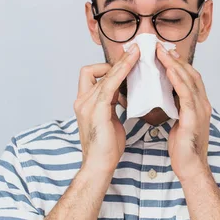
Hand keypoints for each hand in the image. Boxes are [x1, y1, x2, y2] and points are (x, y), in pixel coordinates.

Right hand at [74, 44, 139, 174]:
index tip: (126, 65)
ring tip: (137, 53)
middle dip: (115, 62)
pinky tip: (133, 63)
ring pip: (104, 74)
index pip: (91, 75)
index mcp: (84, 103)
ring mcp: (87, 104)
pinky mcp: (96, 109)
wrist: (99, 166)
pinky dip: (122, 71)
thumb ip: (112, 105)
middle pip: (95, 70)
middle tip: (135, 54)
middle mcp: (82, 100)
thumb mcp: (110, 119)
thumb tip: (123, 95)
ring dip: (121, 62)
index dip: (107, 68)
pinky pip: (110, 83)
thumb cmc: (106, 148)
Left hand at [156, 42, 211, 181]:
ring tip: (161, 52)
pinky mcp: (194, 117)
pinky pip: (186, 93)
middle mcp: (203, 103)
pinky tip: (169, 69)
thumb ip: (176, 108)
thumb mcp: (179, 123)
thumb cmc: (184, 149)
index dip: (178, 63)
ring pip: (189, 79)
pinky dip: (178, 79)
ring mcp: (201, 109)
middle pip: (191, 73)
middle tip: (160, 46)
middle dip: (175, 58)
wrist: (191, 168)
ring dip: (174, 64)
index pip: (190, 77)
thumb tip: (164, 97)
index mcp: (200, 104)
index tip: (164, 52)